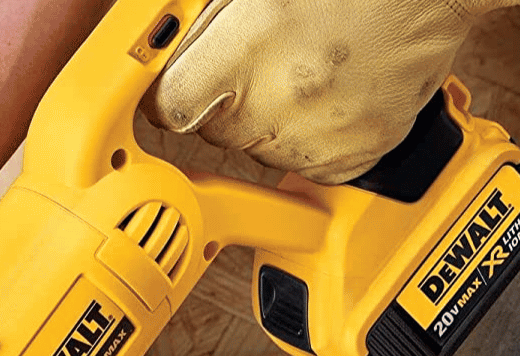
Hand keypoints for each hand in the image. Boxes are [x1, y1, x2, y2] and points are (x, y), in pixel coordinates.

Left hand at [142, 0, 519, 183]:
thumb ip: (203, 27)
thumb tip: (164, 53)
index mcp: (250, 46)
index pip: (171, 107)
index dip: (167, 98)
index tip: (171, 90)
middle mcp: (281, 100)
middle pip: (215, 133)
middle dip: (225, 103)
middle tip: (260, 62)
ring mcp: (320, 136)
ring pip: (259, 152)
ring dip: (267, 123)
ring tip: (303, 73)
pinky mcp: (355, 158)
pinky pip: (307, 165)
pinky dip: (309, 139)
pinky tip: (329, 99)